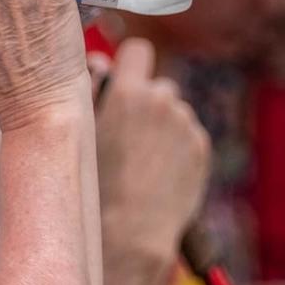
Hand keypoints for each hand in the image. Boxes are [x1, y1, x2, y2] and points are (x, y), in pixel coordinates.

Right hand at [95, 38, 210, 267]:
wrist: (131, 233)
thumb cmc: (96, 185)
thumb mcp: (83, 133)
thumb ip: (91, 89)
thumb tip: (101, 62)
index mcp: (130, 93)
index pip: (137, 51)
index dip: (129, 65)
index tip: (122, 82)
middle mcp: (163, 101)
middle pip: (157, 86)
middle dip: (145, 104)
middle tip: (127, 136)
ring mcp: (186, 124)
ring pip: (173, 113)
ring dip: (162, 127)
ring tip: (142, 162)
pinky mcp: (201, 147)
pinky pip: (188, 136)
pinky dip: (177, 148)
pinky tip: (158, 173)